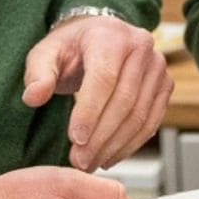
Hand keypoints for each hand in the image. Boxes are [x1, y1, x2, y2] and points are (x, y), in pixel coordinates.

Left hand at [22, 16, 173, 169]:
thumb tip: (34, 97)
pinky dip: (133, 143)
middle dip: (101, 136)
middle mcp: (141, 45)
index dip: (90, 112)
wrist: (100, 36)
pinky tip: (111, 155)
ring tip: (91, 163)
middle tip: (79, 161)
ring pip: (140, 113)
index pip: (104, 77)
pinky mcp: (165, 83)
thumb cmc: (71, 48)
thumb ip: (37, 74)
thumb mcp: (45, 54)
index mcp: (111, 35)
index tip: (74, 140)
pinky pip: (152, 119)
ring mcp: (157, 65)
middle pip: (125, 99)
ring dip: (116, 145)